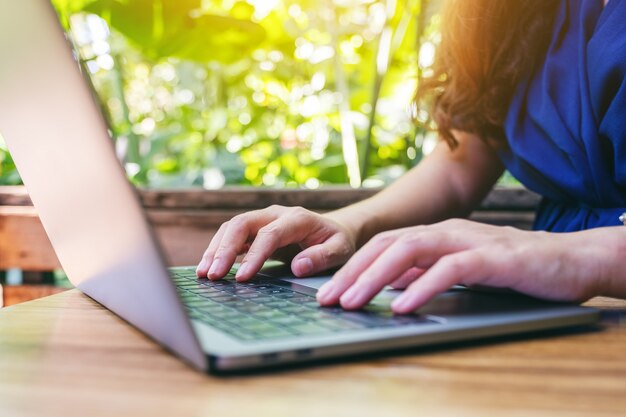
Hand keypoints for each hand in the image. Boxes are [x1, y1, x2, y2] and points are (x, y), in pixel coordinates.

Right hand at [196, 205, 356, 280]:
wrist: (334, 230)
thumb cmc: (337, 242)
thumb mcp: (341, 250)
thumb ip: (323, 257)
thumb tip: (298, 267)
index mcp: (297, 218)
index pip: (270, 234)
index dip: (254, 255)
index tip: (243, 277)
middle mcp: (275, 213)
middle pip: (242, 224)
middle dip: (225, 249)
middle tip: (212, 275)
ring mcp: (263, 219)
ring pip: (232, 227)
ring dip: (216, 249)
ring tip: (204, 274)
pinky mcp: (254, 229)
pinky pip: (231, 235)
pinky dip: (218, 250)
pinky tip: (208, 268)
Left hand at [316, 219, 606, 313]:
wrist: (569, 259)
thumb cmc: (511, 267)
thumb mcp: (458, 268)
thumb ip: (425, 271)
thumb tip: (390, 283)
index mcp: (435, 234)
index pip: (382, 246)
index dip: (352, 268)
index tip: (327, 292)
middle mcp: (446, 231)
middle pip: (387, 245)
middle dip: (352, 272)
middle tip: (327, 299)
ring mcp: (468, 240)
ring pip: (411, 250)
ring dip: (377, 277)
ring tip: (353, 301)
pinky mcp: (493, 257)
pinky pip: (450, 268)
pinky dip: (423, 285)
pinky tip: (402, 305)